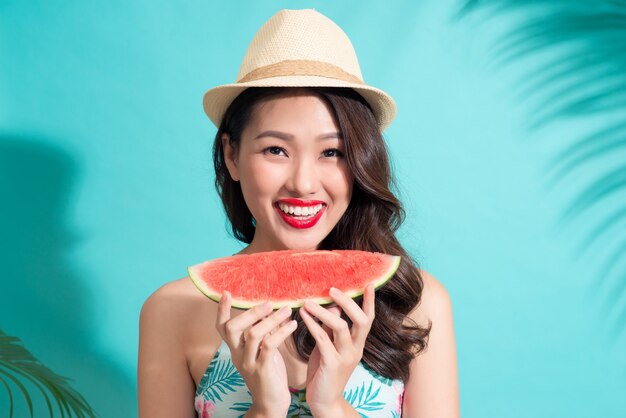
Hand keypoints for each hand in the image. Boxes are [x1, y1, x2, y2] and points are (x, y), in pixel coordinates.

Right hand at [216, 292, 297, 415]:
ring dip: (271, 319)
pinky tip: (293, 325)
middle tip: (269, 303)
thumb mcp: (263, 351)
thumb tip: (269, 310)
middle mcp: (238, 355)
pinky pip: (269, 346)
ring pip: (253, 334)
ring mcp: (248, 363)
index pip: (222, 328)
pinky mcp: (262, 370)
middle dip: (251, 312)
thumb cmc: (269, 374)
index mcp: (236, 349)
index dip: (222, 310)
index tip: (226, 292)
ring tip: (286, 310)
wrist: (271, 404)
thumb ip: (263, 333)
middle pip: (232, 328)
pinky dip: (281, 332)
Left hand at [299, 284, 375, 412]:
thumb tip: (332, 305)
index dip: (370, 302)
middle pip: (361, 320)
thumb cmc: (324, 371)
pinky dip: (312, 324)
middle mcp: (356, 349)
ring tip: (308, 301)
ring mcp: (346, 357)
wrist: (323, 401)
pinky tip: (302, 316)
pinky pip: (322, 339)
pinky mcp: (332, 364)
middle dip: (348, 302)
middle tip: (332, 289)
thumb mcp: (329, 346)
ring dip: (323, 311)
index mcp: (357, 344)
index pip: (368, 319)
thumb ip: (331, 328)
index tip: (369, 283)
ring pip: (341, 327)